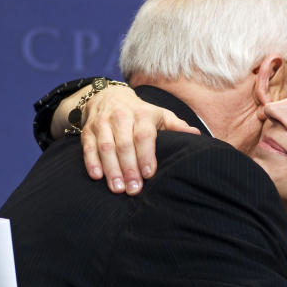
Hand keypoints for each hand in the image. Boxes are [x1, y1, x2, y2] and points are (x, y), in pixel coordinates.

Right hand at [56, 84, 199, 194]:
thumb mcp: (160, 115)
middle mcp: (121, 117)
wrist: (108, 96)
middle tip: (134, 189)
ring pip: (106, 147)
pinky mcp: (88, 130)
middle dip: (129, 168)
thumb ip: (177, 127)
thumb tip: (198, 136)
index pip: (144, 135)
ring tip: (117, 189)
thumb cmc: (140, 112)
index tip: (149, 173)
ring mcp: (103, 123)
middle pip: (125, 144)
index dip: (146, 155)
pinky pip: (88, 146)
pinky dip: (91, 161)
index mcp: (142, 114)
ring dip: (111, 169)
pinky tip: (96, 176)